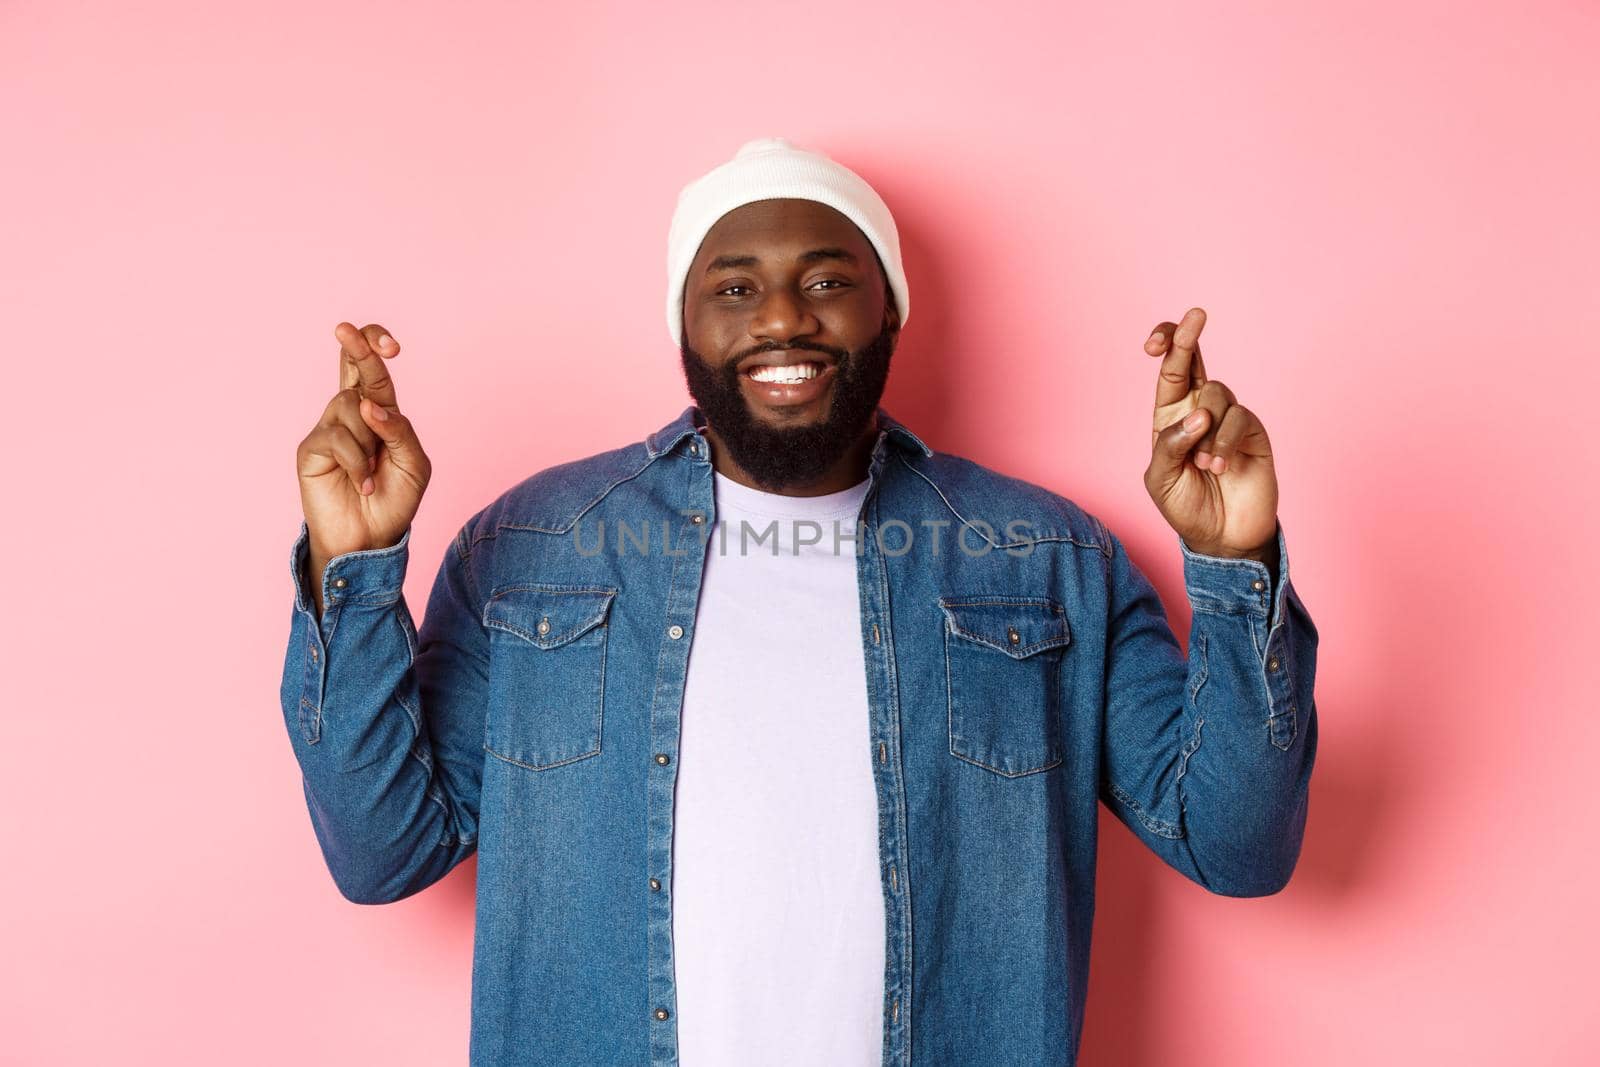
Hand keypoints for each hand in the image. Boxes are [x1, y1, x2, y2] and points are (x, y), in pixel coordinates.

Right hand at [296, 323, 431, 569]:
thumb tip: (371, 406)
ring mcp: (329, 428)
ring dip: (370, 440)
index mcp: (379, 412)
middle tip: (344, 329)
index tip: (391, 345)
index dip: (376, 348)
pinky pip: (337, 438)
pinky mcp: (311, 448)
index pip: (373, 370)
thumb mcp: (413, 464)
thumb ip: (400, 431)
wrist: (370, 539)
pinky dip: (358, 463)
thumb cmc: (394, 501)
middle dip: (355, 346)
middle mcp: (351, 414)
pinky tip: (363, 483)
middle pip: (352, 368)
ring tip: (373, 473)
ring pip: (350, 406)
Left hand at [1142, 308, 1277, 558]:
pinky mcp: (1253, 432)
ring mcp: (1228, 419)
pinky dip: (1224, 443)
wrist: (1221, 537)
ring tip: (1203, 465)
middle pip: (1195, 361)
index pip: (1170, 370)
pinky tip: (1218, 467)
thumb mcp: (1162, 479)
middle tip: (1195, 315)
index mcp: (1171, 415)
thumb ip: (1170, 445)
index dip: (1166, 346)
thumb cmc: (1185, 506)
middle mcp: (1200, 410)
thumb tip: (1198, 416)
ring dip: (1205, 429)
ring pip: (1217, 393)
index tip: (1155, 341)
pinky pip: (1239, 419)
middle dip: (1189, 337)